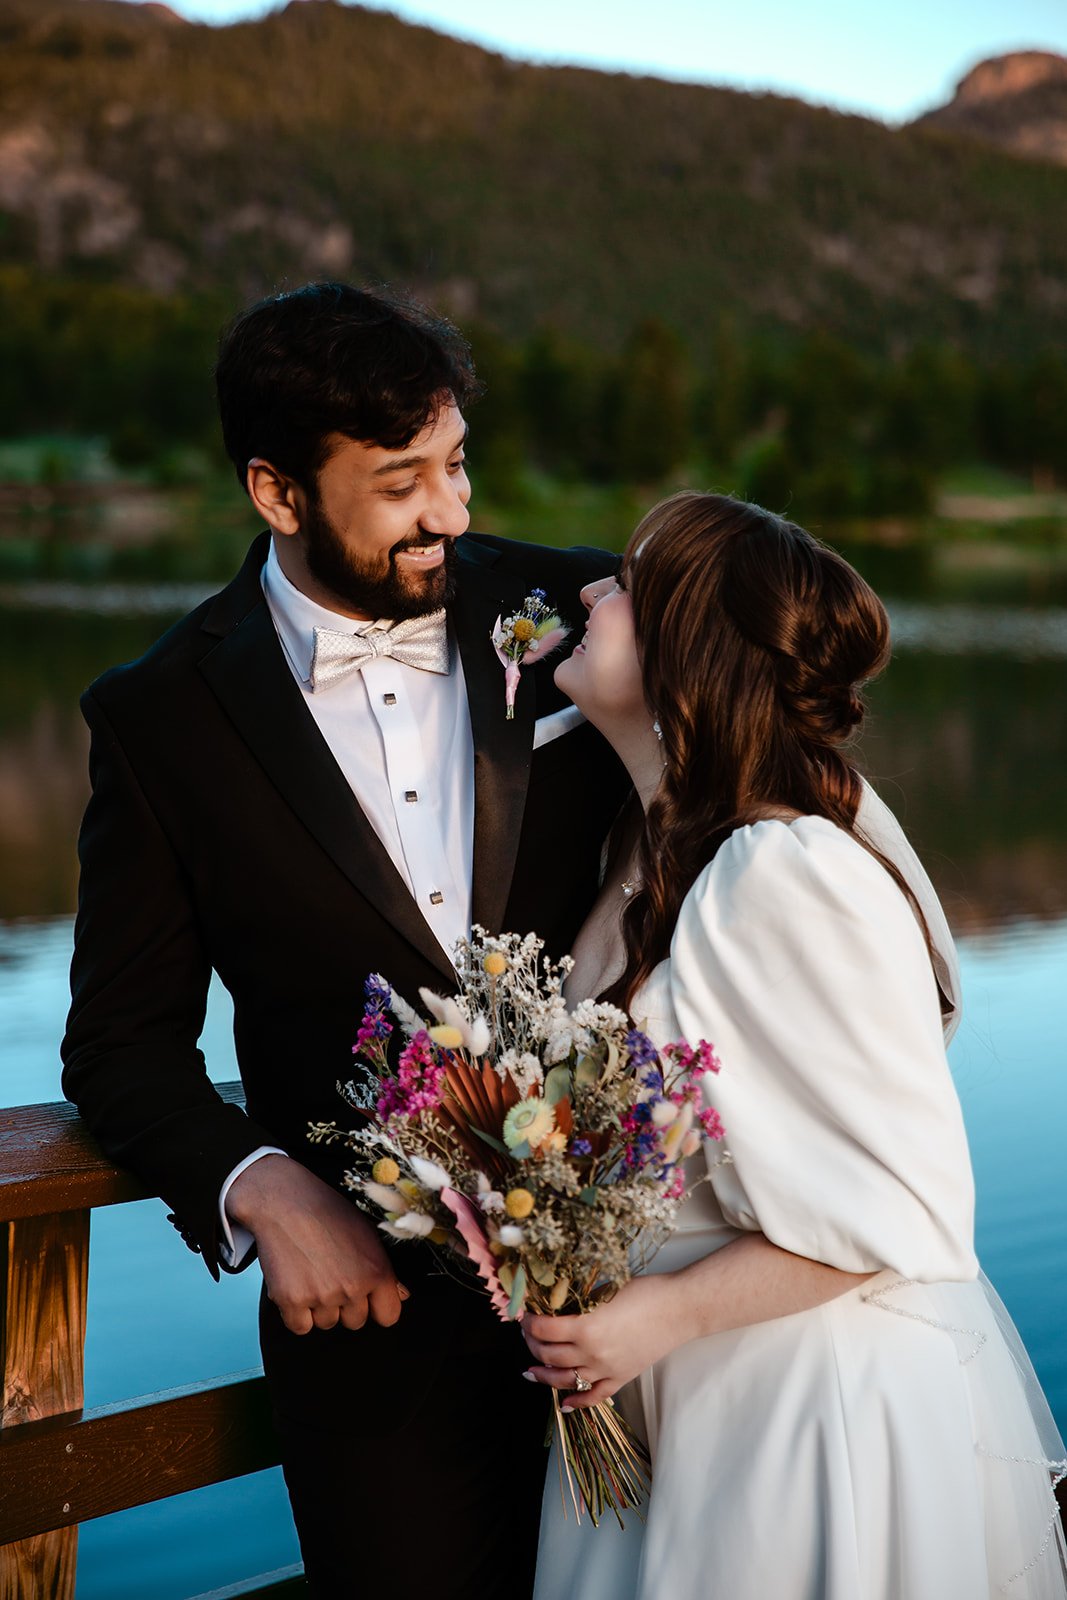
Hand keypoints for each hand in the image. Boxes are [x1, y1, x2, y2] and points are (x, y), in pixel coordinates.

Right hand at [227, 1155, 407, 1335]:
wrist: (283, 1200)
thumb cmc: (328, 1212)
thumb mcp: (366, 1232)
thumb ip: (384, 1269)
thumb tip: (402, 1295)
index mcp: (377, 1271)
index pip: (389, 1316)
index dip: (377, 1307)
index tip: (367, 1298)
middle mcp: (353, 1288)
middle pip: (356, 1322)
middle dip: (346, 1305)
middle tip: (331, 1276)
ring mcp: (322, 1296)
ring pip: (327, 1323)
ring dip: (319, 1307)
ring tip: (311, 1274)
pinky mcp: (291, 1301)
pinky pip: (300, 1326)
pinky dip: (296, 1313)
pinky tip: (296, 1285)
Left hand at [521, 1273, 683, 1411]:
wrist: (679, 1310)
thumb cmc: (646, 1293)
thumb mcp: (605, 1291)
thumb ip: (580, 1303)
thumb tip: (558, 1306)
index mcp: (586, 1327)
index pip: (544, 1330)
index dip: (528, 1323)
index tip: (523, 1315)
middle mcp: (592, 1353)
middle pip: (550, 1355)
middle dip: (532, 1345)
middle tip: (526, 1335)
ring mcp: (607, 1370)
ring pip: (566, 1380)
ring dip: (544, 1375)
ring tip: (531, 1371)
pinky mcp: (622, 1379)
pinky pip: (594, 1396)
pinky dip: (578, 1402)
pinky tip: (565, 1404)